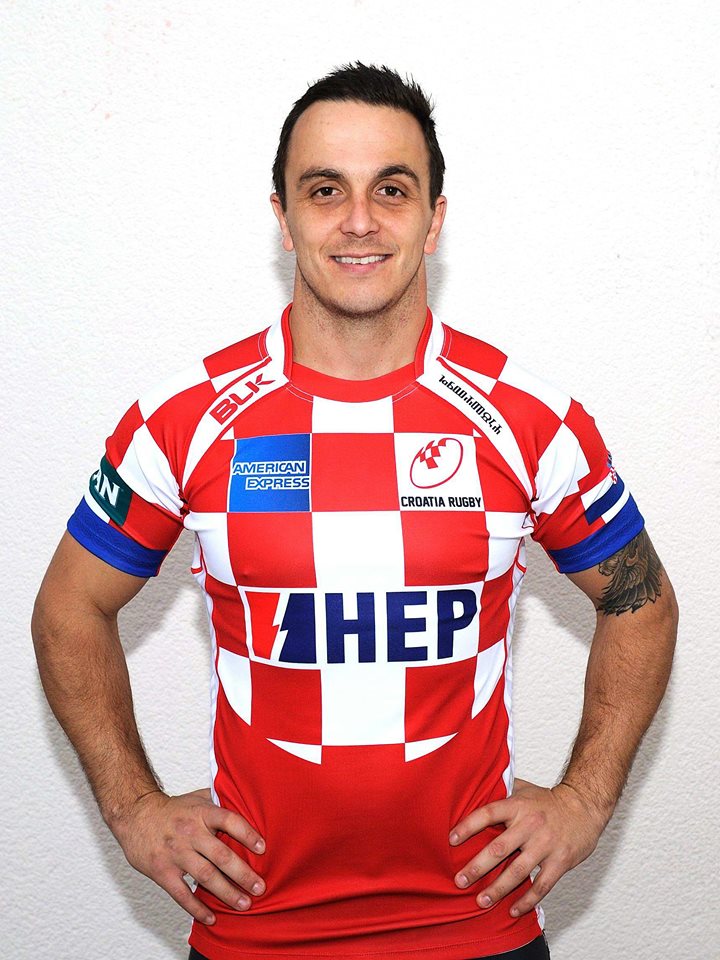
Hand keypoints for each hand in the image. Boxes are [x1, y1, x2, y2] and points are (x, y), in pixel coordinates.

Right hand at [110, 787, 266, 924]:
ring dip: (226, 893)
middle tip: (259, 887)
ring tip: (244, 904)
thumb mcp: (197, 798)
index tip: (263, 849)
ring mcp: (176, 853)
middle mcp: (190, 832)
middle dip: (242, 873)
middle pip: (221, 855)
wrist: (136, 815)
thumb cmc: (172, 809)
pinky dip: (197, 908)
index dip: (247, 834)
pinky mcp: (162, 871)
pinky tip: (211, 917)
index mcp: (202, 813)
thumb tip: (247, 800)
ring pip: (205, 876)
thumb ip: (220, 800)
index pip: (229, 820)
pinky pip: (182, 893)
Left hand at [448, 779, 606, 916]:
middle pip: (499, 848)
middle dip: (477, 867)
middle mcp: (530, 825)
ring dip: (498, 889)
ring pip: (518, 871)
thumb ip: (501, 790)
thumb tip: (474, 786)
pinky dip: (527, 900)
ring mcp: (546, 845)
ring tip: (481, 901)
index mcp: (518, 806)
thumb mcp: (523, 788)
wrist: (584, 806)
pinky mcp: (560, 862)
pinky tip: (513, 910)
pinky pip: (541, 885)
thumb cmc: (548, 800)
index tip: (451, 840)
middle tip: (460, 881)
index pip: (488, 814)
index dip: (468, 826)